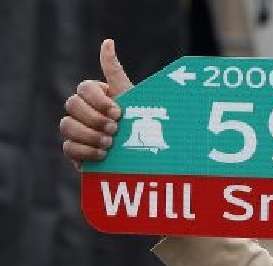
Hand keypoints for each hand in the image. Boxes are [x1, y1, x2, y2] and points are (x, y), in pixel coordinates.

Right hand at [60, 39, 132, 167]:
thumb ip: (115, 71)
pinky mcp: (75, 151)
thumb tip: (107, 41)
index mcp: (95, 95)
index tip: (118, 112)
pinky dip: (85, 151)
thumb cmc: (138, 123)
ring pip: (66, 125)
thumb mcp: (130, 97)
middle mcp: (81, 110)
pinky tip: (103, 154)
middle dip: (94, 118)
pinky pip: (68, 147)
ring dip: (89, 134)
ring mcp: (76, 130)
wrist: (145, 155)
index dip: (99, 100)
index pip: (84, 88)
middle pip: (72, 105)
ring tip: (110, 143)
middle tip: (115, 129)